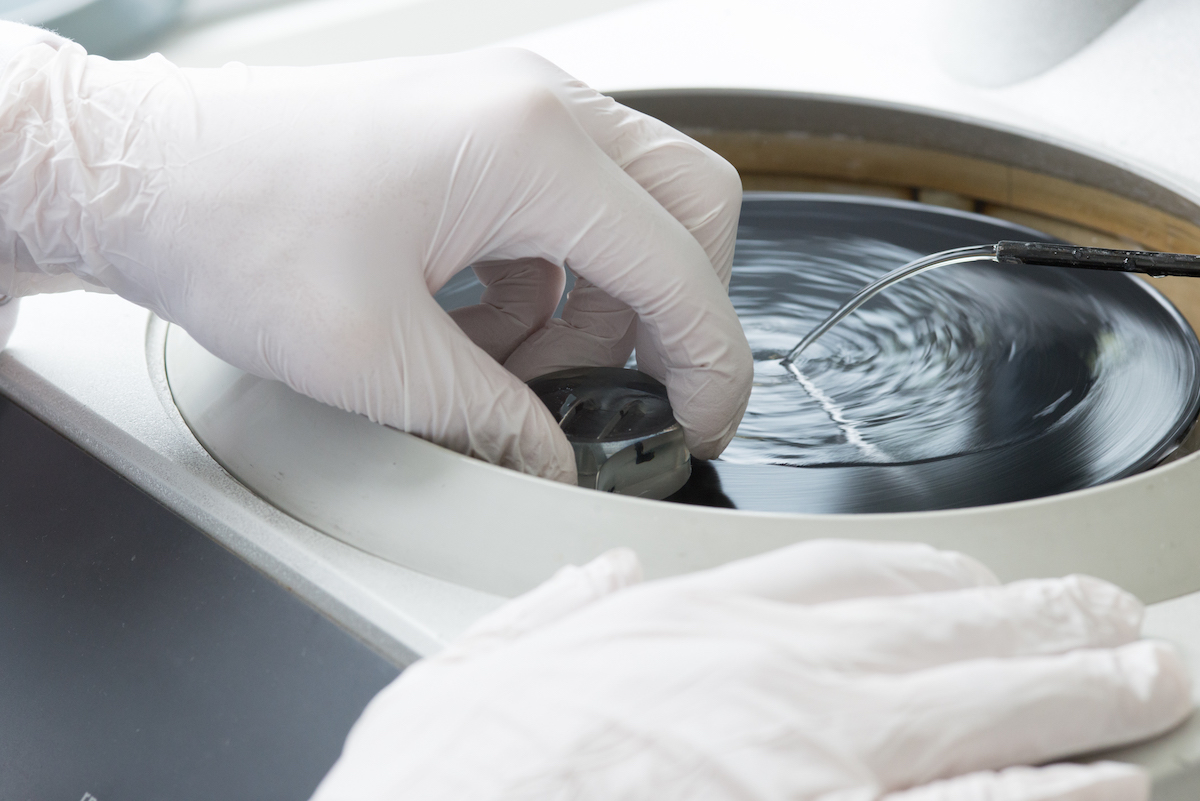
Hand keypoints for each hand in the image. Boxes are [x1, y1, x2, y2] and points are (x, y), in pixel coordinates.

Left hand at [0, 25, 751, 480]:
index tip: (697, 423)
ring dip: (603, 303)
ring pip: (630, 208)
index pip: (678, 265)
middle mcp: (537, 108)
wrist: (143, 175)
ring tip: (525, 371)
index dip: (707, 363)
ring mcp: (511, 110)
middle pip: (687, 207)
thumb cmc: (233, 228)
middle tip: (638, 391)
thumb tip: (558, 459)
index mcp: (530, 148)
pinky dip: (552, 281)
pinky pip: (565, 211)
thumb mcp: (378, 361)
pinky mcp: (481, 132)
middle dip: (677, 314)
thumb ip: (496, 420)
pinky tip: (486, 329)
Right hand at [312, 541, 1191, 799]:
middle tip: (1113, 617)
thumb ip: (561, 610)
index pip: (838, 578)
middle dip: (1036, 623)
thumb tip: (601, 580)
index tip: (971, 578)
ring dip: (1072, 691)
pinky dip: (1045, 794)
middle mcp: (772, 678)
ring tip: (1145, 677)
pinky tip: (1102, 783)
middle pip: (937, 633)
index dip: (923, 576)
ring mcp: (819, 761)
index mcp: (692, 626)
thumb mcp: (484, 656)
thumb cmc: (459, 770)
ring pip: (977, 711)